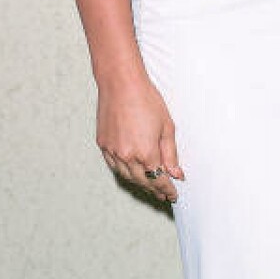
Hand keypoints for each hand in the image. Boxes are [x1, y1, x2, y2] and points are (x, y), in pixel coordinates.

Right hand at [97, 71, 184, 201]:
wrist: (121, 83)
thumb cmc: (147, 100)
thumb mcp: (167, 126)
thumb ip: (170, 154)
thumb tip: (176, 174)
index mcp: (146, 152)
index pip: (158, 179)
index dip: (167, 189)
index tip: (173, 195)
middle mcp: (127, 155)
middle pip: (142, 181)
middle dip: (154, 190)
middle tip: (163, 194)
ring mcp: (112, 151)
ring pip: (126, 176)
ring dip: (139, 183)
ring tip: (149, 186)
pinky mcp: (102, 144)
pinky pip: (114, 165)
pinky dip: (124, 172)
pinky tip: (132, 173)